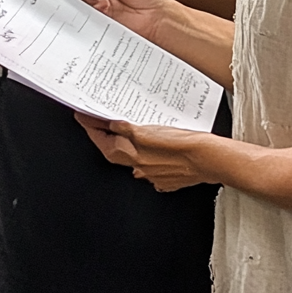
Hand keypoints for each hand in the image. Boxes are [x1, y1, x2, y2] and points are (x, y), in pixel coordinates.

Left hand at [74, 113, 215, 191]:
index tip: (82, 116)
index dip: (91, 128)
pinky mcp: (168, 176)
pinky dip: (148, 154)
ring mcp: (154, 174)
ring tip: (129, 129)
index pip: (103, 141)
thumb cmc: (182, 146)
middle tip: (100, 121)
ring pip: (133, 158)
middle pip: (115, 151)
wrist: (209, 159)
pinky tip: (154, 145)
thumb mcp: (149, 130)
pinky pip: (151, 165)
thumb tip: (112, 124)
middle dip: (106, 136)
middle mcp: (140, 168)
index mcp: (132, 156)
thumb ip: (127, 129)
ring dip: (128, 144)